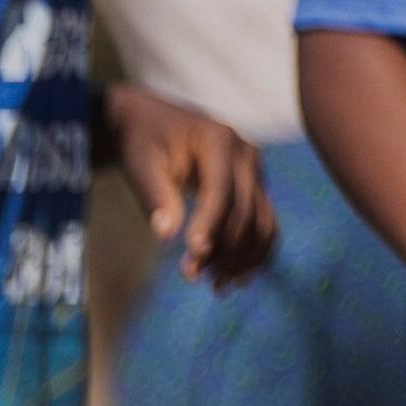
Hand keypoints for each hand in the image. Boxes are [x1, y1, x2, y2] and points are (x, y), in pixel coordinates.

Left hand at [105, 85, 275, 285]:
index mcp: (219, 140)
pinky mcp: (255, 186)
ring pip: (263, 220)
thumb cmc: (144, 140)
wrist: (155, 121)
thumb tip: (167, 236)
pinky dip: (253, 250)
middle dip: (223, 247)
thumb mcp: (141, 162)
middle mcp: (247, 154)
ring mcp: (256, 171)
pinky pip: (264, 222)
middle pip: (245, 210)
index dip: (210, 224)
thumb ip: (156, 195)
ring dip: (243, 256)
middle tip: (192, 276)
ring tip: (217, 285)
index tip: (192, 256)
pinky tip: (235, 274)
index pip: (222, 190)